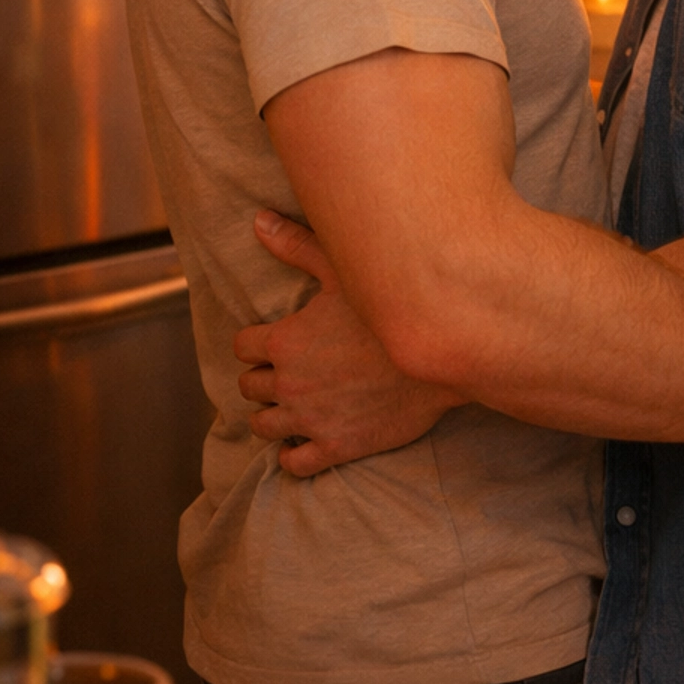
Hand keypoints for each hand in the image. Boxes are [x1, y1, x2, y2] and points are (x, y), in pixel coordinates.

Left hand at [234, 210, 463, 476]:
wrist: (442, 355)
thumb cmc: (390, 308)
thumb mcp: (343, 270)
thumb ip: (296, 245)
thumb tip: (258, 221)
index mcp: (285, 341)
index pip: (241, 347)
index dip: (255, 342)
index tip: (271, 341)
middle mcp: (289, 383)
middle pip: (248, 386)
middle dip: (263, 377)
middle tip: (287, 371)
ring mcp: (311, 419)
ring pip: (263, 426)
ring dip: (272, 415)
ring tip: (292, 404)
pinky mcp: (336, 447)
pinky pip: (295, 463)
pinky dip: (294, 453)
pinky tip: (307, 438)